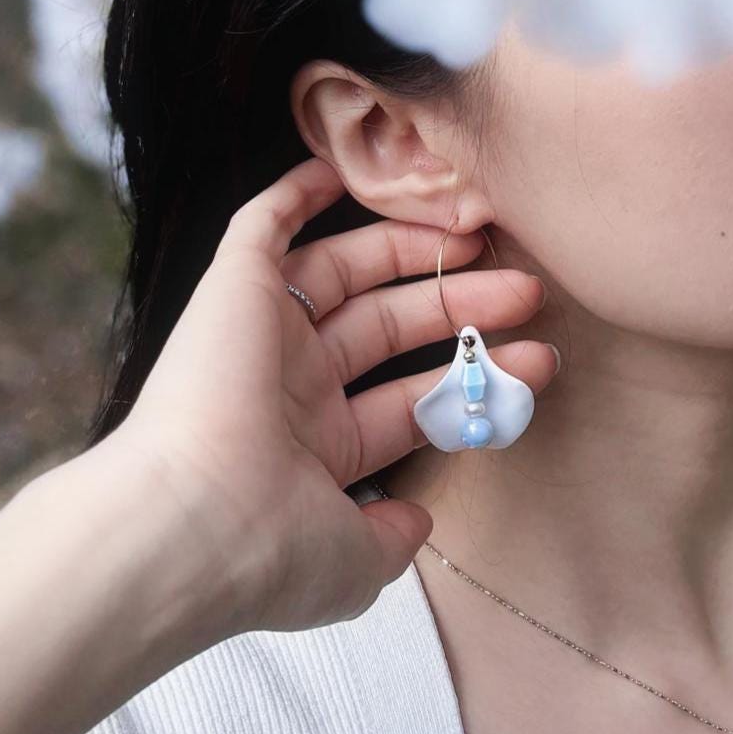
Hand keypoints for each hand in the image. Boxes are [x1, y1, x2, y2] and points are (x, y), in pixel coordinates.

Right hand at [89, 156, 556, 643]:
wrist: (192, 524)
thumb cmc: (274, 550)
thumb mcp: (358, 564)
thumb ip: (394, 540)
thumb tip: (416, 522)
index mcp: (314, 454)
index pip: (408, 403)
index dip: (477, 381)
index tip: (539, 364)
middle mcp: (286, 391)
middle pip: (387, 329)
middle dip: (461, 309)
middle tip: (528, 290)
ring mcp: (258, 338)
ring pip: (342, 274)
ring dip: (411, 251)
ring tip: (482, 235)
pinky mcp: (230, 290)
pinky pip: (261, 226)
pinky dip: (296, 194)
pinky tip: (341, 169)